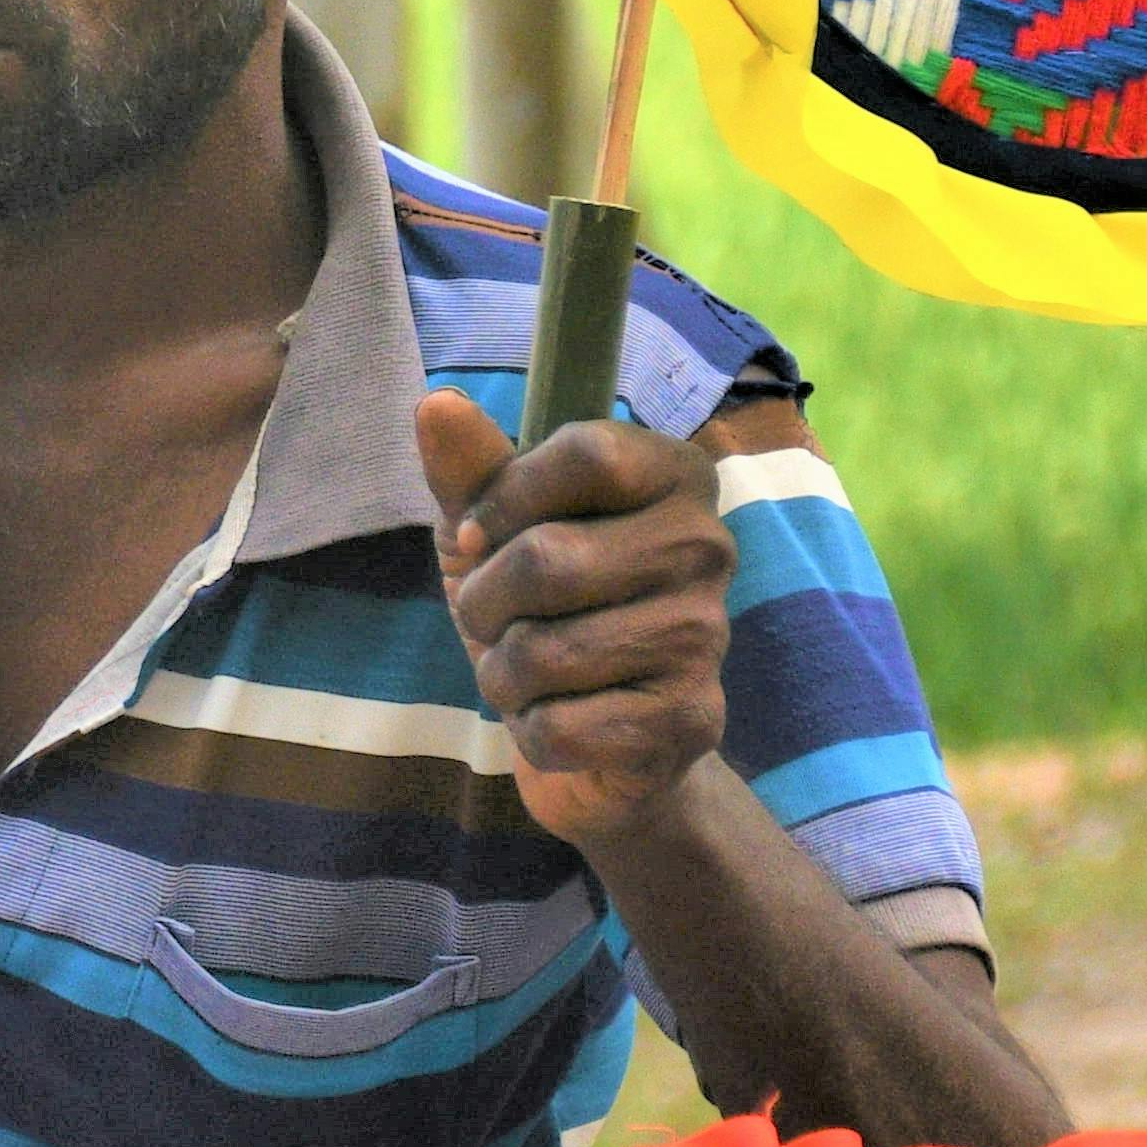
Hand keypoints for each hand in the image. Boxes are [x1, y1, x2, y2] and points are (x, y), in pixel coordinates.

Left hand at [412, 393, 732, 845]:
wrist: (598, 740)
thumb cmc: (544, 611)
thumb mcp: (495, 528)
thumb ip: (471, 470)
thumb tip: (437, 406)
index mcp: (675, 476)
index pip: (585, 453)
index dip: (503, 499)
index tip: (479, 535)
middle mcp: (708, 547)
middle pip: (549, 557)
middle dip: (486, 603)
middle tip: (497, 621)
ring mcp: (706, 638)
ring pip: (542, 651)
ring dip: (503, 674)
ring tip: (530, 674)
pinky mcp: (690, 721)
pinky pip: (558, 726)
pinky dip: (531, 731)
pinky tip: (563, 720)